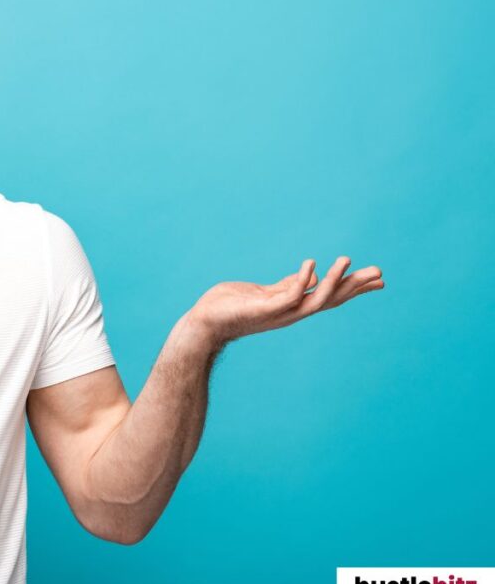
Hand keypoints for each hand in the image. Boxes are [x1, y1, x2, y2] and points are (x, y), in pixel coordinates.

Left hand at [186, 256, 383, 346]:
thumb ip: (284, 286)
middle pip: (330, 300)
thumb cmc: (229, 307)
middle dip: (355, 287)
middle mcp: (289, 312)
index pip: (328, 295)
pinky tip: (311, 263)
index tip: (378, 279)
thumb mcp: (263, 292)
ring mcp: (277, 312)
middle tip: (380, 273)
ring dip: (334, 281)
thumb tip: (308, 276)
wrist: (203, 323)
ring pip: (315, 300)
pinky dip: (302, 280)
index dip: (352, 287)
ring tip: (347, 260)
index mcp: (291, 306)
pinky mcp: (263, 309)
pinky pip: (289, 296)